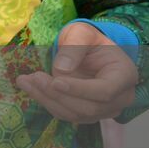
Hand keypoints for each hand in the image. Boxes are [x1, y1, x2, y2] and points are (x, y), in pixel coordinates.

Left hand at [15, 21, 137, 122]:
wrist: (89, 50)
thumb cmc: (89, 40)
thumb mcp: (82, 33)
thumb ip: (74, 47)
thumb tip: (61, 69)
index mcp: (124, 76)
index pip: (105, 91)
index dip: (80, 89)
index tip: (55, 81)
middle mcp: (119, 98)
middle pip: (89, 107)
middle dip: (58, 95)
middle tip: (33, 77)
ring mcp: (104, 109)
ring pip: (75, 114)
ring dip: (47, 100)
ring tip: (25, 81)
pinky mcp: (87, 114)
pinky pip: (66, 114)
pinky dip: (46, 102)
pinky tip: (29, 86)